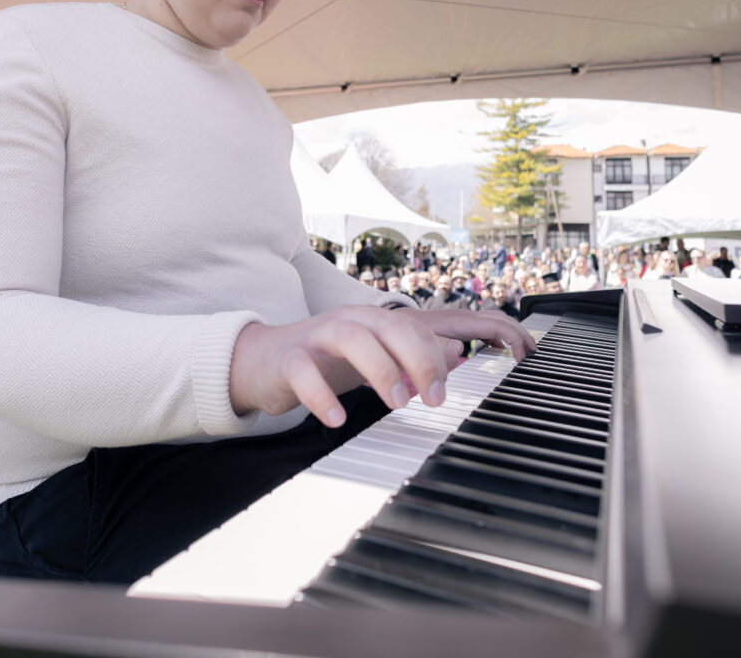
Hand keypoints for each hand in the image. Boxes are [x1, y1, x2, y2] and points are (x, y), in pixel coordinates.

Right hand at [228, 306, 534, 427]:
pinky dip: (322, 395)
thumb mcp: (374, 356)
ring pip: (354, 337)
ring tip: (398, 402)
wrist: (259, 362)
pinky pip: (305, 372)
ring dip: (381, 369)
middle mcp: (351, 321)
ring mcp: (318, 337)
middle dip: (422, 358)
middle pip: (394, 325)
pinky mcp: (288, 360)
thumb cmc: (323, 360)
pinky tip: (337, 418)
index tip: (481, 373)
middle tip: (435, 399)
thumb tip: (460, 353)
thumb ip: (414, 354)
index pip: (425, 324)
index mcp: (376, 322)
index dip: (456, 345)